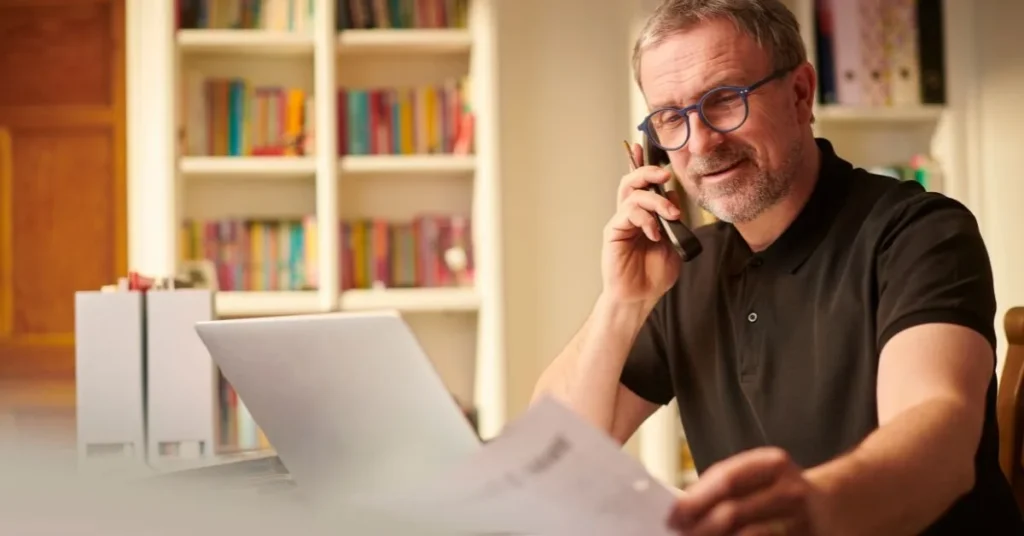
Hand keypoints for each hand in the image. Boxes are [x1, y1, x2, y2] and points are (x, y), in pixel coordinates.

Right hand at [602, 142, 682, 307]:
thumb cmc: (654, 274)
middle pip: (632, 181)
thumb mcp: (674, 242)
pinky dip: (646, 219)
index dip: (642, 164)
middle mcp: (630, 215)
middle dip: (648, 171)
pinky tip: (655, 234)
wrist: (640, 297)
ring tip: (670, 215)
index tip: (645, 147)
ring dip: (655, 200)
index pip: (643, 184)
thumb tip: (673, 196)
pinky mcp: (614, 232)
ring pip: (632, 194)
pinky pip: (628, 213)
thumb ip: (673, 219)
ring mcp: (621, 222)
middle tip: (665, 174)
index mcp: (644, 215)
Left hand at [667, 447, 825, 535]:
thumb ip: (726, 485)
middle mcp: (790, 490)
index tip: (672, 515)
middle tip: (681, 534)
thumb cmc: (782, 489)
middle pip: (732, 512)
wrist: (835, 505)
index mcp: (773, 463)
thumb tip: (684, 509)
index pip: (725, 479)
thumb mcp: (760, 474)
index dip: (694, 500)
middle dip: (699, 527)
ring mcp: (800, 520)